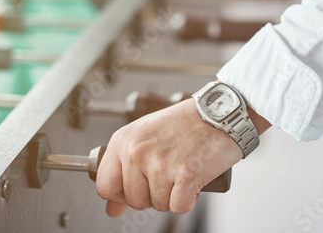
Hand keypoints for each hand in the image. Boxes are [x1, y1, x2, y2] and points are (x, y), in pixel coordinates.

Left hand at [95, 99, 243, 216]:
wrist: (218, 113)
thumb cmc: (184, 123)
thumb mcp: (145, 137)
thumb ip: (124, 170)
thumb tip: (111, 208)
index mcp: (124, 140)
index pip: (104, 186)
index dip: (120, 194)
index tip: (134, 188)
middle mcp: (137, 152)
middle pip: (133, 200)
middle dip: (151, 194)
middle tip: (167, 174)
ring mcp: (161, 164)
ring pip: (157, 205)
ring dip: (171, 195)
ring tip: (180, 171)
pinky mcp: (185, 175)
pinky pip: (178, 207)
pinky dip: (188, 199)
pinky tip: (191, 180)